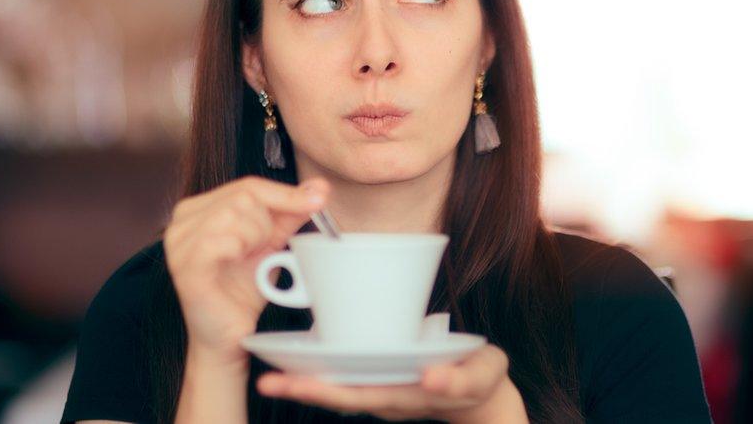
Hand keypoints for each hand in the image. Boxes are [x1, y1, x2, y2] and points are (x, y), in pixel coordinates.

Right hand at [164, 175, 329, 367]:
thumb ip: (291, 212)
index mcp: (199, 208)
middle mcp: (182, 220)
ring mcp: (178, 243)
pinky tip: (235, 263)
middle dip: (266, 224)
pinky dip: (238, 249)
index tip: (320, 199)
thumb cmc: (244, 288)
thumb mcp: (272, 242)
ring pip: (233, 214)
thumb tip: (319, 186)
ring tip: (247, 258)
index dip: (287, 193)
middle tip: (260, 249)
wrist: (230, 333)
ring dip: (254, 238)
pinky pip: (219, 240)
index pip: (249, 185)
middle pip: (243, 196)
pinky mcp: (183, 266)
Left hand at [255, 344, 527, 422]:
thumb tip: (430, 378)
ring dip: (307, 379)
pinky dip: (324, 368)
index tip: (295, 384)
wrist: (485, 395)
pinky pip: (349, 376)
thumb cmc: (482, 380)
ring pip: (340, 387)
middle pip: (338, 395)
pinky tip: (304, 356)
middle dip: (302, 388)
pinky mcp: (384, 378)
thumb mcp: (481, 377)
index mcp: (405, 396)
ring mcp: (384, 390)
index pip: (357, 397)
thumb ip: (459, 380)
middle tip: (267, 380)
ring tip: (273, 368)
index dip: (324, 391)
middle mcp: (387, 397)